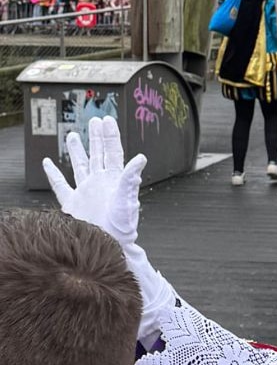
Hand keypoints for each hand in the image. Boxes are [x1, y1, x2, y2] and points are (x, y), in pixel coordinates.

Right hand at [42, 116, 145, 248]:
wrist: (108, 244)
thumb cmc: (122, 226)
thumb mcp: (128, 200)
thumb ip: (131, 178)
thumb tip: (141, 158)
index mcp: (115, 180)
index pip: (113, 152)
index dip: (110, 136)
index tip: (107, 120)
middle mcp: (101, 182)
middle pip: (98, 154)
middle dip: (97, 137)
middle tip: (95, 120)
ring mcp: (86, 191)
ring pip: (80, 165)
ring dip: (77, 150)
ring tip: (74, 135)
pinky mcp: (73, 203)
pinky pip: (61, 185)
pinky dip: (53, 174)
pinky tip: (48, 163)